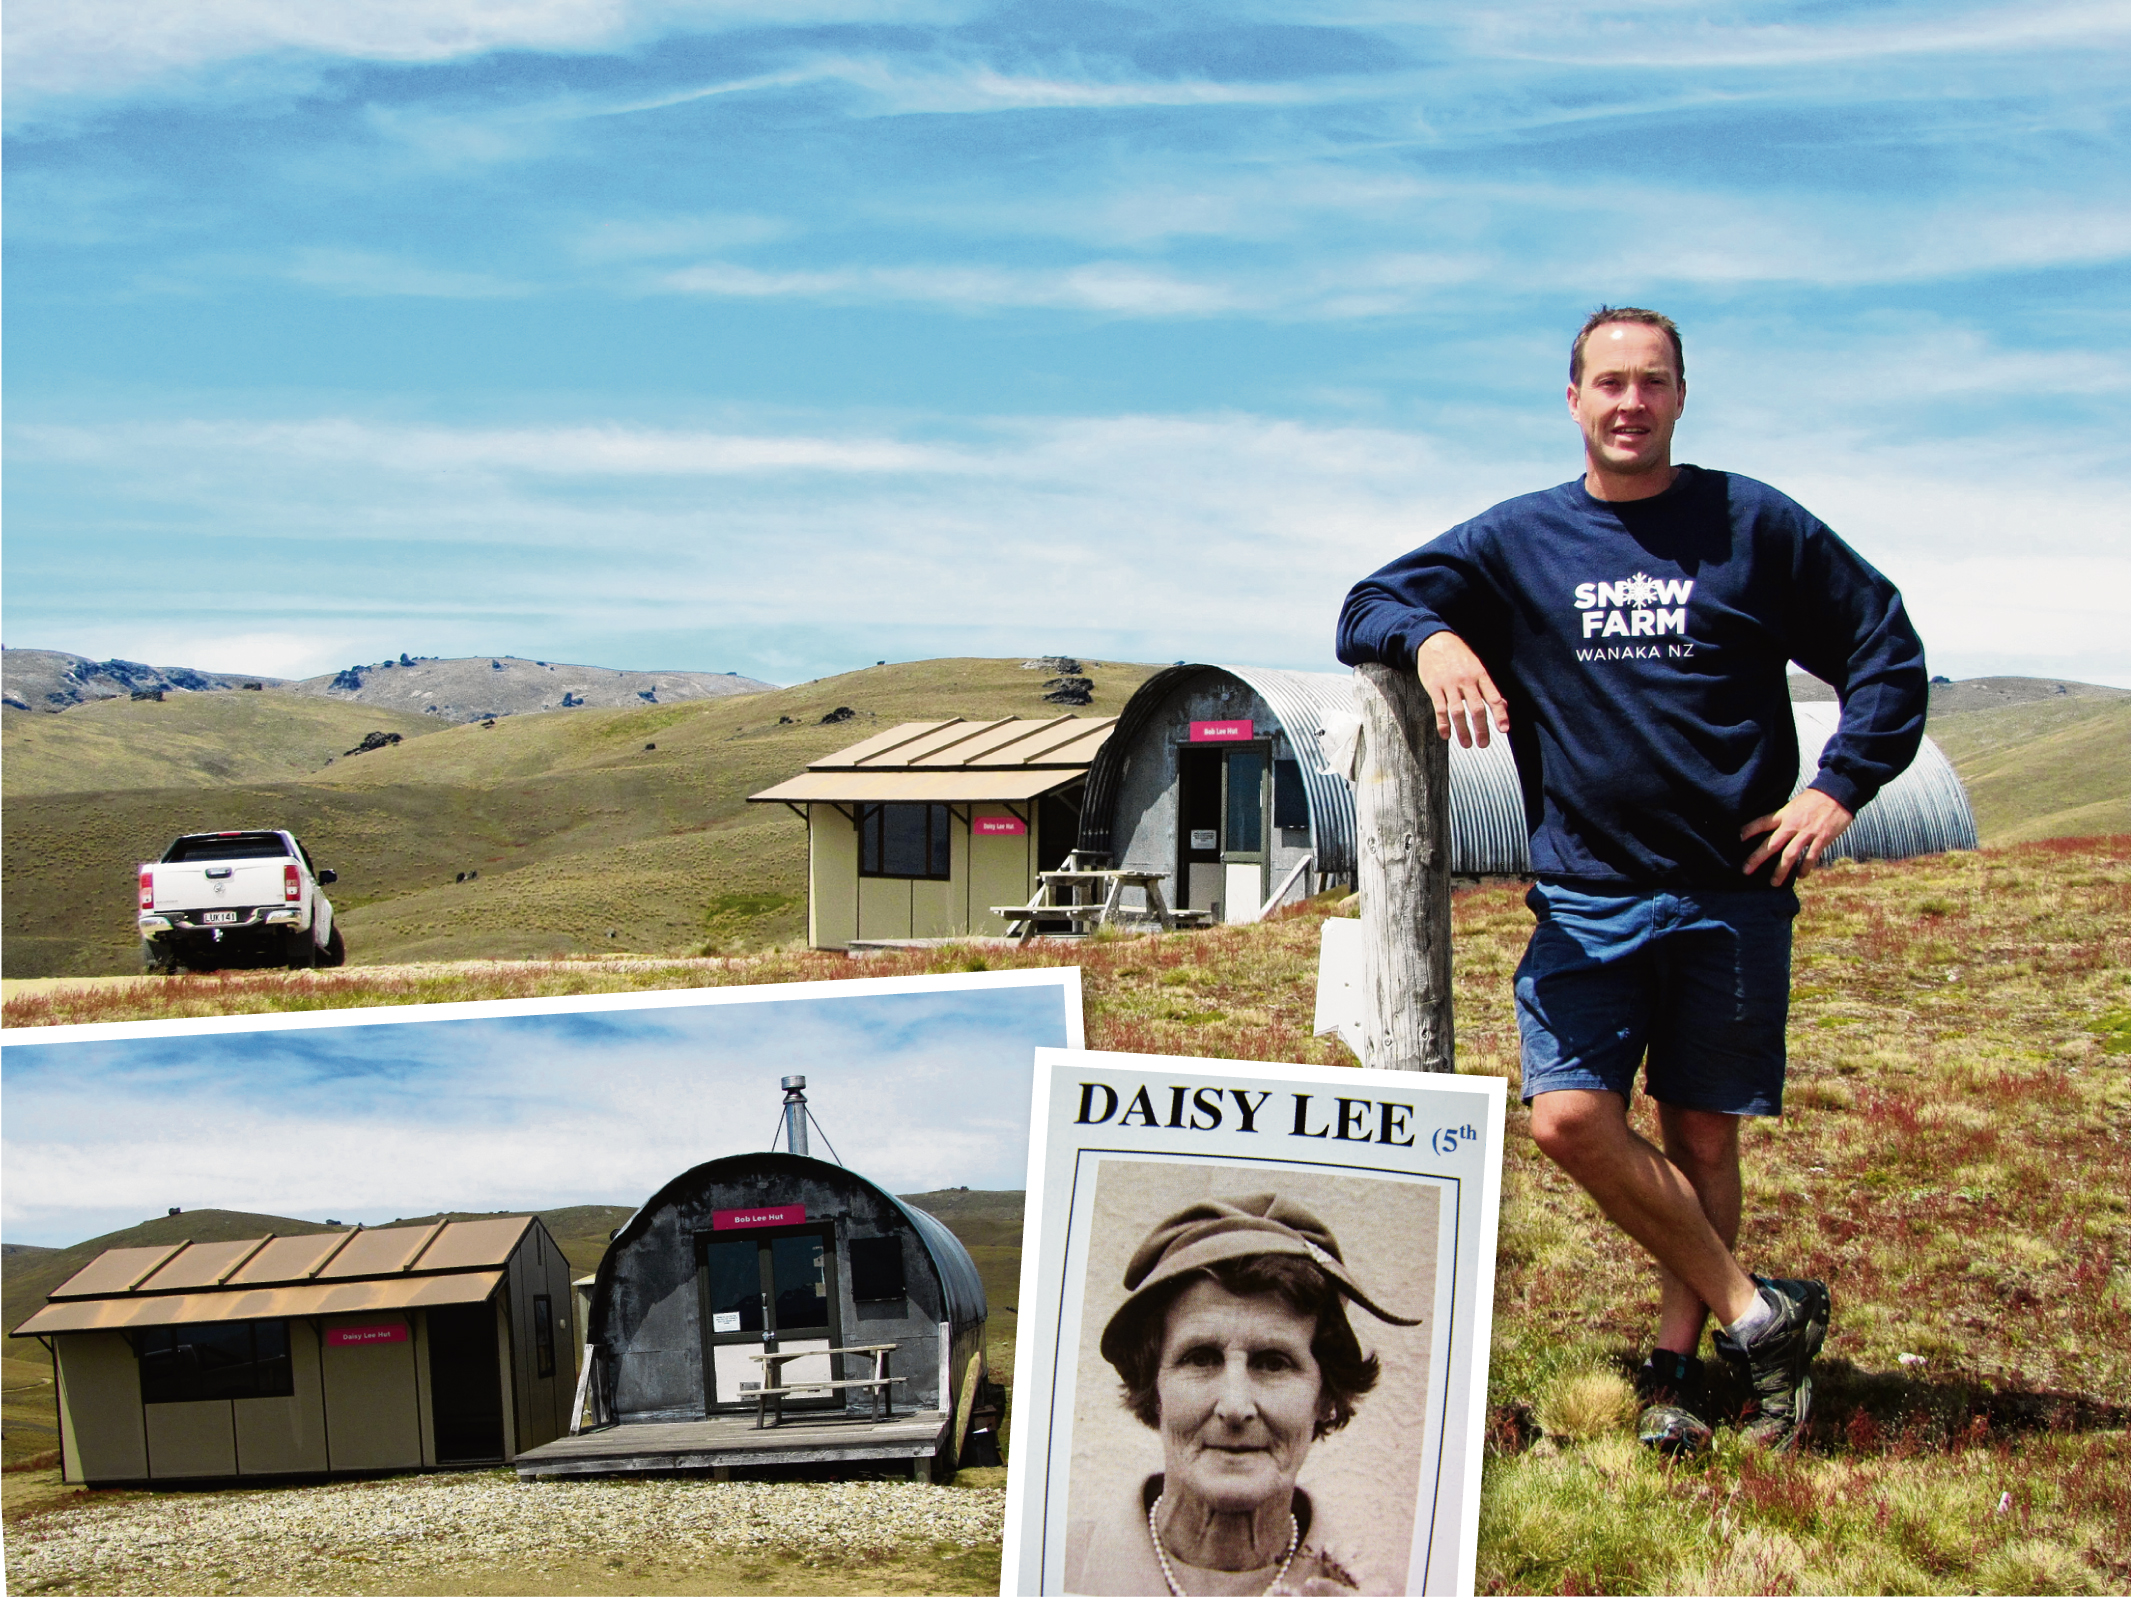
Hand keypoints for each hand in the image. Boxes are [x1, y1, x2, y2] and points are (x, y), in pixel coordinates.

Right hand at [1415, 631, 1508, 746]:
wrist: (1435, 641)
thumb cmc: (1459, 656)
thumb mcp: (1477, 667)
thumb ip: (1489, 687)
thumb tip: (1503, 705)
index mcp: (1480, 675)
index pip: (1493, 697)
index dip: (1500, 714)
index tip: (1503, 729)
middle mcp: (1466, 680)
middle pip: (1476, 708)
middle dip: (1481, 728)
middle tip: (1484, 744)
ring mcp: (1449, 684)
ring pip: (1458, 711)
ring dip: (1463, 730)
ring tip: (1467, 744)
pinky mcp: (1434, 687)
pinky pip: (1440, 708)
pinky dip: (1443, 724)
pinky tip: (1446, 735)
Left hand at [1740, 789, 1853, 885]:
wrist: (1838, 793)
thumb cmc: (1816, 798)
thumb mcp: (1794, 804)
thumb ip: (1785, 817)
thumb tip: (1775, 827)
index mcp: (1784, 814)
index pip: (1761, 822)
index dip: (1749, 830)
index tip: (1737, 838)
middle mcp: (1792, 824)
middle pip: (1771, 844)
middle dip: (1757, 858)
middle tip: (1745, 870)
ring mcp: (1806, 832)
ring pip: (1789, 855)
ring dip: (1780, 871)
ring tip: (1774, 883)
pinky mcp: (1822, 838)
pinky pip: (1811, 857)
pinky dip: (1805, 868)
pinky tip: (1800, 876)